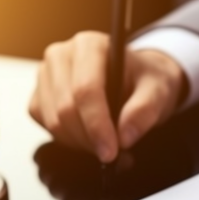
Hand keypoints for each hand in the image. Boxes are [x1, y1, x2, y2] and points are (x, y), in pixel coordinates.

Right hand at [28, 31, 186, 161]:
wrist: (137, 80)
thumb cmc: (145, 79)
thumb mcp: (158, 90)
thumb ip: (145, 110)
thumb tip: (125, 136)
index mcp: (90, 45)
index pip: (86, 89)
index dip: (97, 124)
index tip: (111, 150)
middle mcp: (62, 56)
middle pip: (66, 108)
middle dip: (90, 139)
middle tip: (114, 155)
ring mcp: (46, 77)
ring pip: (55, 122)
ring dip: (82, 143)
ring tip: (109, 147)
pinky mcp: (40, 98)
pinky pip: (48, 129)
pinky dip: (71, 142)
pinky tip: (92, 139)